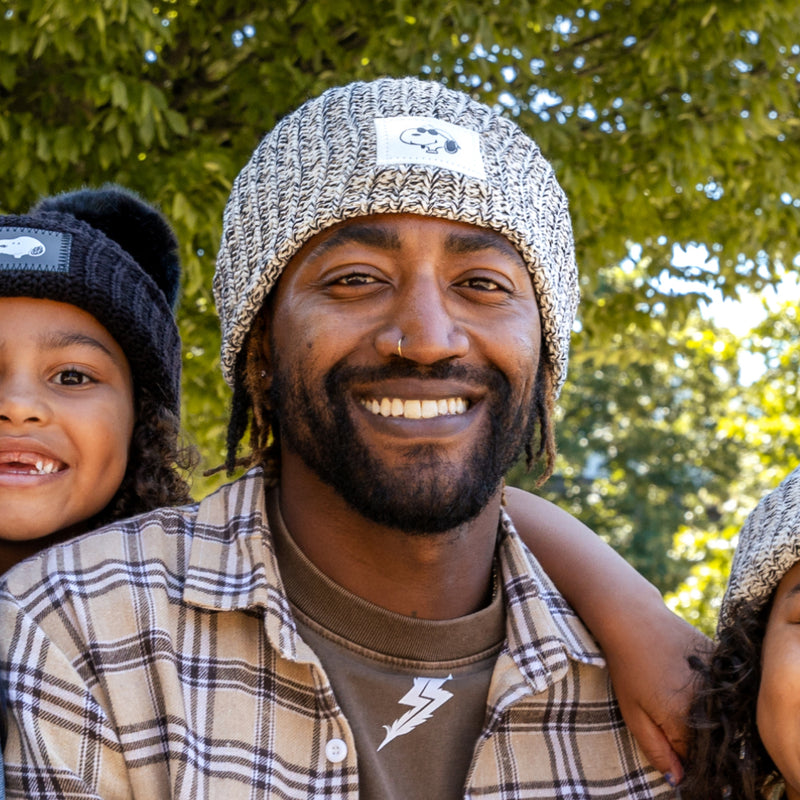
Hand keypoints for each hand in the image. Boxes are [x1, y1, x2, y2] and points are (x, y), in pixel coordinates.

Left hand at [603, 605, 710, 784]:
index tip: (663, 735)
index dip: (678, 752)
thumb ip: (656, 750)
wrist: (632, 616)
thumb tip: (678, 780)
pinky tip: (679, 670)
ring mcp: (716, 679)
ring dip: (698, 710)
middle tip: (661, 705)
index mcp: (683, 719)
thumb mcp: (632, 713)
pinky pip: (718, 689)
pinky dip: (705, 690)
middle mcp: (707, 702)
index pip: (692, 758)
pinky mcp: (719, 660)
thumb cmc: (626, 665)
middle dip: (688, 733)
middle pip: (706, 736)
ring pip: (714, 713)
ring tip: (668, 684)